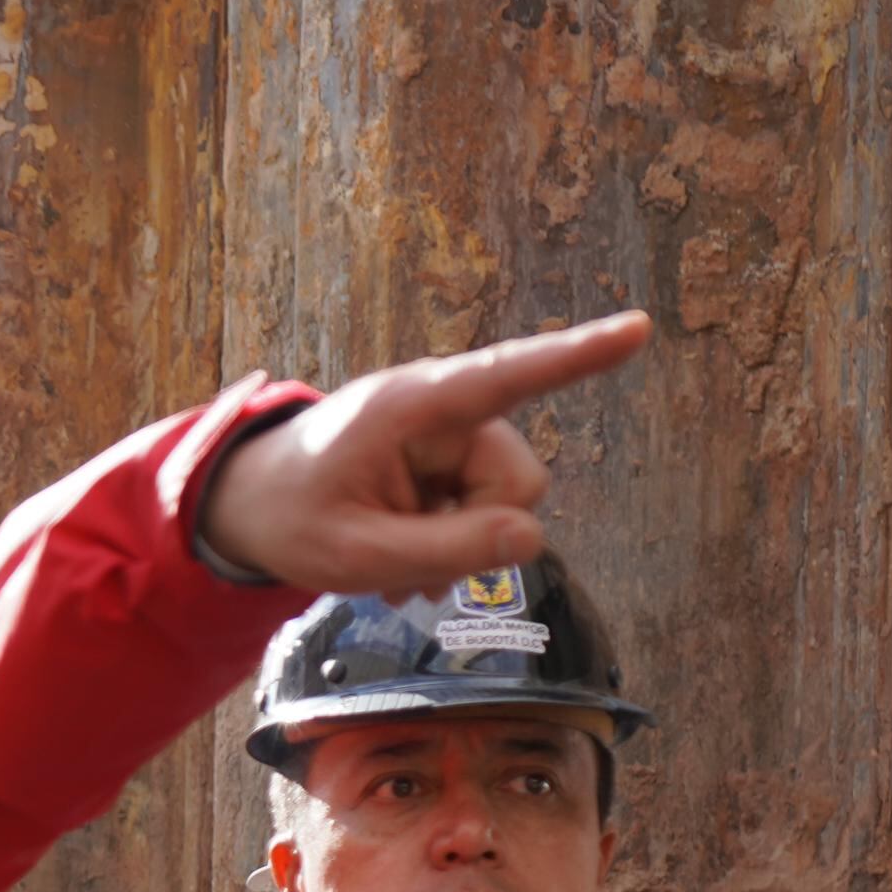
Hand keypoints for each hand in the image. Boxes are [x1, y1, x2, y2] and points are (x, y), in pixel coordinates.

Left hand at [197, 313, 654, 594]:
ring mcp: (453, 437)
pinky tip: (404, 563)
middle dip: (478, 534)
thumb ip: (445, 550)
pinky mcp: (452, 463)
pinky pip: (489, 514)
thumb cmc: (293, 518)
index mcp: (414, 407)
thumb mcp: (357, 554)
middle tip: (405, 563)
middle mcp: (445, 411)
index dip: (579, 355)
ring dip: (460, 548)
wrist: (252, 507)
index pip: (509, 375)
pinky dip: (452, 547)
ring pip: (508, 507)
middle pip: (519, 483)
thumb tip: (532, 539)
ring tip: (395, 563)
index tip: (639, 328)